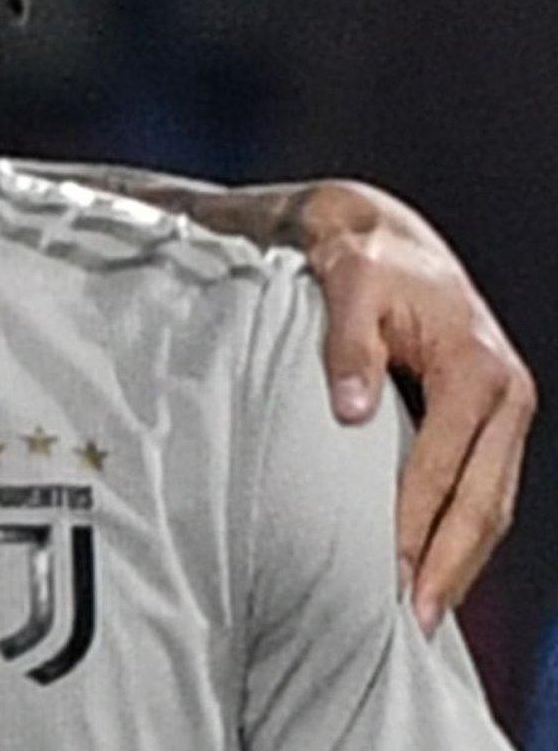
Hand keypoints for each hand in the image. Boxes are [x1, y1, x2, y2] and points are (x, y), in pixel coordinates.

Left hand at [297, 181, 536, 634]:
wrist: (384, 237)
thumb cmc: (363, 260)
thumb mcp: (348, 286)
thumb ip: (347, 344)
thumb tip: (350, 411)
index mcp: (477, 369)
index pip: (444, 467)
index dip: (415, 524)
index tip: (388, 571)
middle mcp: (506, 396)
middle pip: (484, 502)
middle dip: (451, 564)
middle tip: (416, 617)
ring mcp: (504, 412)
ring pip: (492, 504)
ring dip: (461, 560)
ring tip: (425, 611)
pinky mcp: (489, 422)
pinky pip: (483, 490)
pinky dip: (461, 533)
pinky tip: (433, 567)